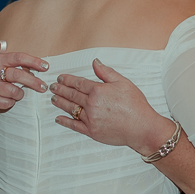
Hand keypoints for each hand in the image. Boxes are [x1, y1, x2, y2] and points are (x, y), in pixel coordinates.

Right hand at [0, 43, 47, 114]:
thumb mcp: (2, 66)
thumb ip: (17, 65)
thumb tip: (40, 68)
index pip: (18, 57)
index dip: (33, 61)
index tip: (46, 67)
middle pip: (17, 75)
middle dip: (33, 82)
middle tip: (43, 87)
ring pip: (14, 91)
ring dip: (19, 94)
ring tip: (16, 93)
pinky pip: (8, 102)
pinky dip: (11, 102)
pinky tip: (6, 99)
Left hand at [50, 59, 168, 154]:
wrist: (142, 128)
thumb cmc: (135, 105)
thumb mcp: (123, 82)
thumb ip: (106, 72)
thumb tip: (95, 62)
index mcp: (98, 91)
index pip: (78, 83)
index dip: (68, 80)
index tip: (60, 78)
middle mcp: (91, 104)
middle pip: (72, 95)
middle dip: (60, 90)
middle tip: (52, 87)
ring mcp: (90, 119)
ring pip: (71, 109)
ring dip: (60, 103)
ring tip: (53, 99)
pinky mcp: (92, 131)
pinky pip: (74, 126)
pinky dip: (65, 122)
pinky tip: (59, 118)